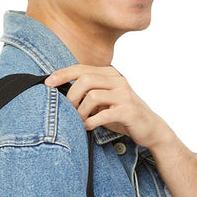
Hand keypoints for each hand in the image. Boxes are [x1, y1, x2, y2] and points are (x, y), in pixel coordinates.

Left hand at [44, 64, 172, 150]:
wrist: (149, 127)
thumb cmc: (121, 113)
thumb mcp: (104, 100)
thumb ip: (88, 93)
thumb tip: (60, 94)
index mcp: (110, 74)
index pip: (81, 68)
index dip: (62, 74)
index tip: (47, 82)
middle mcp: (118, 80)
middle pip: (85, 80)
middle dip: (71, 97)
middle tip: (69, 111)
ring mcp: (124, 95)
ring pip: (92, 96)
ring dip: (80, 112)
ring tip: (80, 121)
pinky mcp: (128, 110)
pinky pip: (102, 114)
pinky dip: (90, 122)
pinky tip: (88, 127)